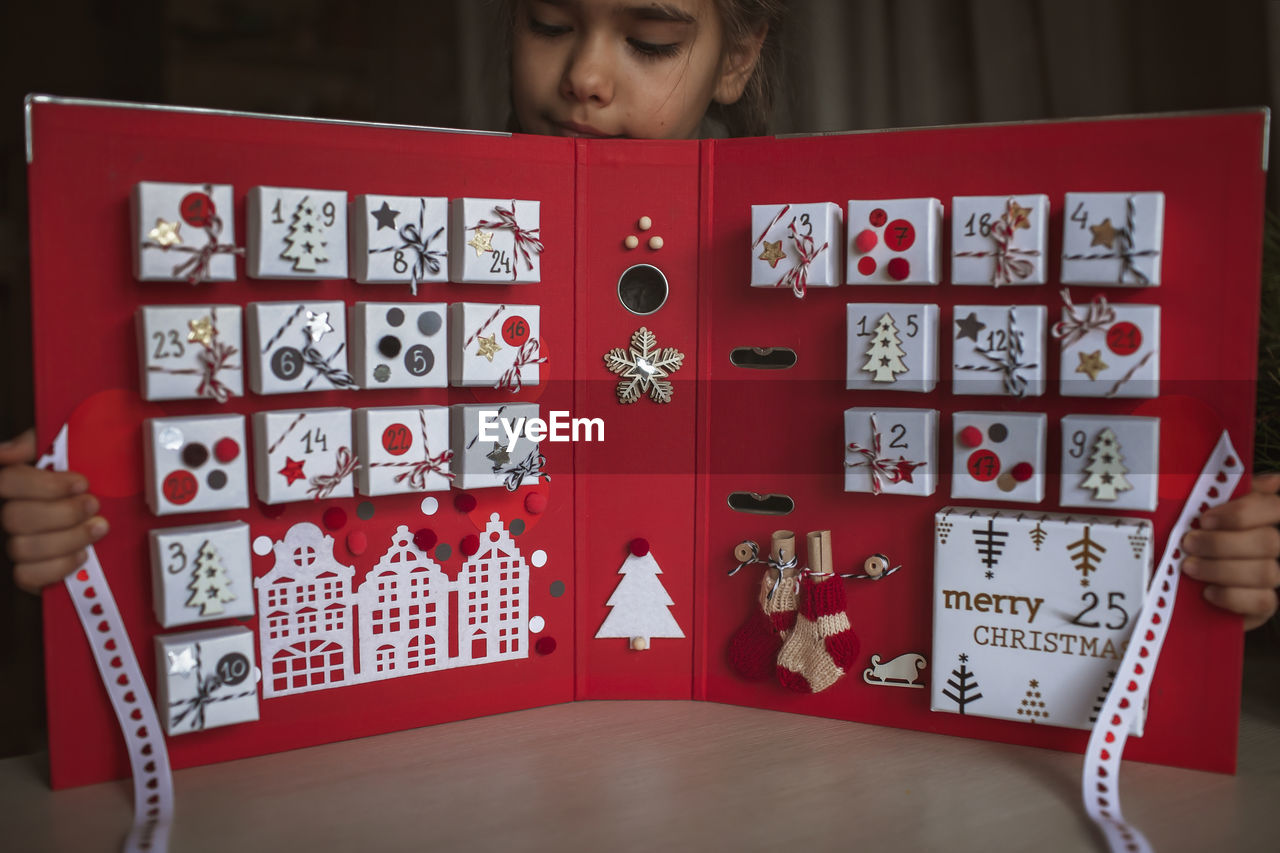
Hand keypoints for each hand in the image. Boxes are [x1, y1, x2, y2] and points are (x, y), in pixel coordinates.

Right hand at [0, 429, 108, 593]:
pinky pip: (27, 576)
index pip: (7, 481)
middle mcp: (7, 514)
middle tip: (93, 505)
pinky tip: (81, 553)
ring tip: (97, 528)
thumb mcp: (63, 451)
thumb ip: (39, 443)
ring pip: (22, 548)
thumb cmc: (78, 483)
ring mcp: (12, 544)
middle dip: (64, 513)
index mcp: (13, 484)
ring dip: (69, 538)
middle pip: (14, 518)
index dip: (44, 484)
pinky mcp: (27, 572)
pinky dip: (59, 566)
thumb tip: (11, 450)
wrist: (101, 513)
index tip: (81, 483)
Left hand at [1181, 472, 1279, 630]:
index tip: (1205, 519)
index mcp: (1262, 517)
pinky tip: (1208, 592)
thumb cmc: (1190, 540)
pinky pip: (1262, 602)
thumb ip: (1227, 494)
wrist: (1172, 586)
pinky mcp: (1264, 605)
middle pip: (1269, 541)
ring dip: (1221, 569)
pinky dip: (1231, 596)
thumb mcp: (1200, 513)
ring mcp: (1272, 577)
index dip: (1243, 512)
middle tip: (1188, 543)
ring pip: (1266, 572)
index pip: (1274, 506)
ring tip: (1189, 567)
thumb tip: (1270, 480)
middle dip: (1222, 543)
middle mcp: (1274, 545)